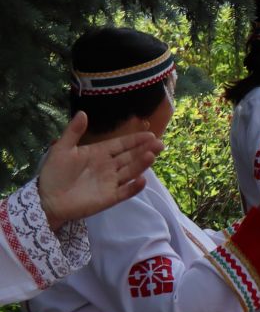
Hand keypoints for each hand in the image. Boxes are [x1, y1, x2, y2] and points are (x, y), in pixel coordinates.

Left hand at [36, 113, 162, 228]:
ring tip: (152, 156)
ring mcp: (111, 182)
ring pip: (131, 171)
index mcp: (99, 153)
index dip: (135, 140)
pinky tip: (142, 180)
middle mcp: (109, 166)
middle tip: (160, 144)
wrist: (47, 198)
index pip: (121, 145)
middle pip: (131, 156)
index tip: (150, 134)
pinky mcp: (111, 197)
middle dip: (145, 150)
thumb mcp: (61, 149)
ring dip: (142, 164)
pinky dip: (134, 187)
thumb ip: (73, 132)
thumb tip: (83, 112)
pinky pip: (125, 191)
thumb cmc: (54, 173)